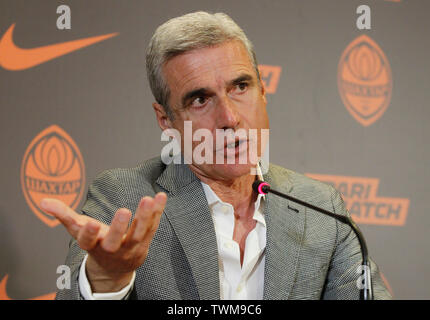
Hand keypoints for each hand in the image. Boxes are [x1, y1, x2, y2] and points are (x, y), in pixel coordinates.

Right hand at [40, 193, 166, 291]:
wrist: (115, 268)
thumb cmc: (96, 243)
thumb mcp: (78, 230)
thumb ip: (63, 215)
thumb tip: (43, 202)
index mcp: (93, 246)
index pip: (88, 242)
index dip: (89, 234)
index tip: (89, 223)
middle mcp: (112, 249)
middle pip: (115, 241)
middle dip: (119, 227)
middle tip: (123, 210)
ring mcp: (130, 248)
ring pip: (139, 234)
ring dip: (144, 216)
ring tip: (148, 199)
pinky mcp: (145, 243)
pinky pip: (153, 227)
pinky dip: (157, 212)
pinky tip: (161, 196)